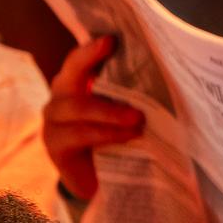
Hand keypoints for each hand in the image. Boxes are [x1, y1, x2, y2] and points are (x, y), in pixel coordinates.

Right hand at [43, 36, 144, 198]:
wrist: (99, 182)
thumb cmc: (115, 141)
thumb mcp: (125, 115)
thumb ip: (132, 97)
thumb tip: (168, 78)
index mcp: (75, 84)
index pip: (78, 60)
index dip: (90, 49)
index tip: (110, 40)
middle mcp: (60, 98)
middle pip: (70, 76)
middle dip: (95, 69)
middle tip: (124, 69)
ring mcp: (54, 121)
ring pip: (78, 108)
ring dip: (111, 113)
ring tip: (137, 119)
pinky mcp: (55, 145)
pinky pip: (79, 134)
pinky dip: (105, 134)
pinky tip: (126, 136)